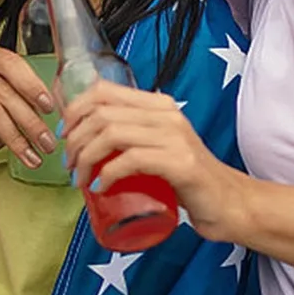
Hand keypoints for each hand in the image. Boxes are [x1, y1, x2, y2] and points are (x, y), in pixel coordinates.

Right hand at [0, 46, 56, 182]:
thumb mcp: (18, 107)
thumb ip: (32, 98)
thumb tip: (58, 104)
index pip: (13, 64)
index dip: (33, 86)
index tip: (50, 108)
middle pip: (5, 91)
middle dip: (31, 121)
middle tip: (48, 142)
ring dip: (15, 136)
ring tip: (32, 154)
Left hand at [63, 81, 250, 242]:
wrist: (228, 203)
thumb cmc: (188, 180)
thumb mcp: (159, 148)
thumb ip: (134, 136)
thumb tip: (87, 137)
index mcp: (159, 106)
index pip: (104, 90)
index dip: (75, 109)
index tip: (66, 136)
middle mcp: (167, 115)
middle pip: (103, 112)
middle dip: (75, 139)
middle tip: (70, 165)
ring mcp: (175, 137)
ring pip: (112, 133)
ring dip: (86, 158)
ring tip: (81, 179)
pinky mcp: (180, 162)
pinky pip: (131, 159)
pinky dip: (107, 174)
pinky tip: (101, 189)